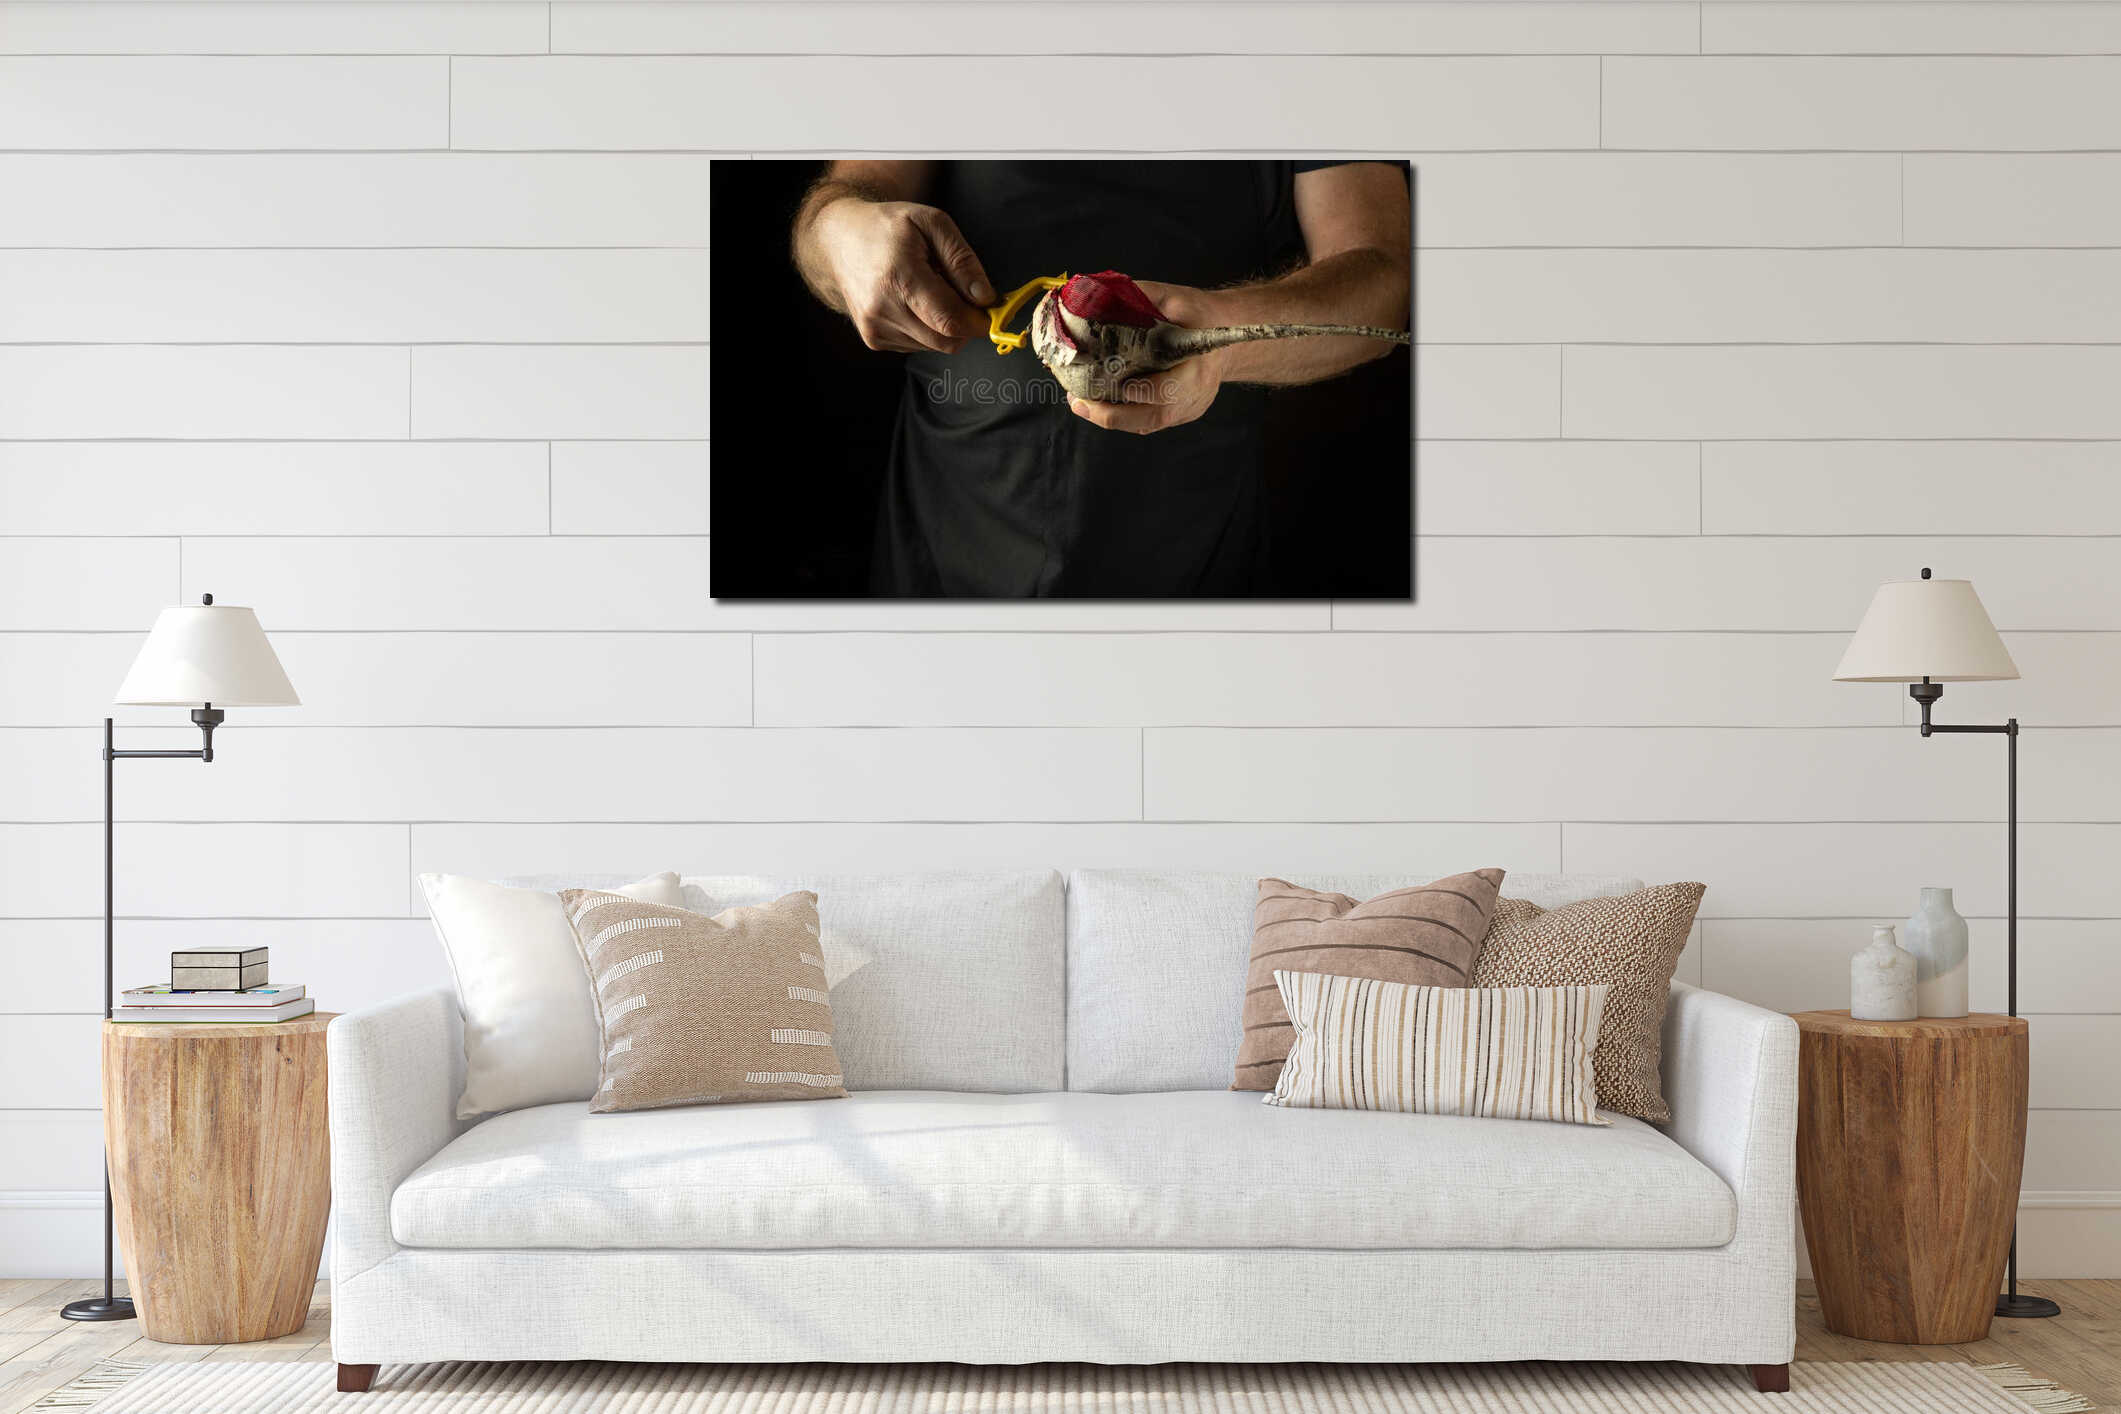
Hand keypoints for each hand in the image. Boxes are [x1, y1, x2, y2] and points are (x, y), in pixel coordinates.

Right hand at [813, 198, 994, 353]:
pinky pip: (918, 345)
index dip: (978, 321)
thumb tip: (985, 297)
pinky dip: (927, 328)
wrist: (840, 239)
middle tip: (962, 294)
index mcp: (900, 278)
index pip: (950, 321)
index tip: (990, 308)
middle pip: (946, 341)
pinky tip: (914, 301)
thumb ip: (962, 259)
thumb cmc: (888, 226)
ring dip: (944, 324)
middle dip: (965, 324)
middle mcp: (883, 310)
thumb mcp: (932, 223)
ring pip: (934, 346)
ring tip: (930, 291)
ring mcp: (875, 328)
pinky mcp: (873, 339)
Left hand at [1067, 280, 1224, 434]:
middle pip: (1151, 417)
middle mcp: (1193, 396)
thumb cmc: (1201, 318)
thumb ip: (1142, 297)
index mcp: (1197, 368)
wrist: (1228, 341)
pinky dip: (1122, 417)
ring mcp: (1186, 410)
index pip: (1167, 389)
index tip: (1117, 386)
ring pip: (1146, 425)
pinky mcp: (1179, 415)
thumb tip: (1101, 293)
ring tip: (1081, 405)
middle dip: (1112, 415)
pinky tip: (1098, 405)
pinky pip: (1148, 423)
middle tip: (1079, 402)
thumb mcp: (1176, 299)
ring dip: (1110, 418)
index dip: (1141, 391)